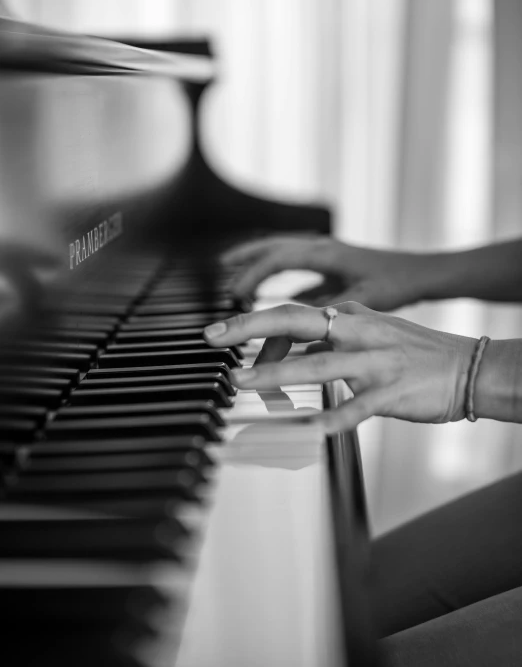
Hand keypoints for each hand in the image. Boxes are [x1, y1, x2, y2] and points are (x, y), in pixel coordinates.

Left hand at [204, 301, 475, 432]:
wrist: (468, 367)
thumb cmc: (414, 352)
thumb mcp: (370, 332)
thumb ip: (331, 339)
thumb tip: (294, 348)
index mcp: (350, 317)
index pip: (293, 313)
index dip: (253, 323)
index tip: (221, 334)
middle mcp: (358, 332)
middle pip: (296, 320)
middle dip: (249, 326)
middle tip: (212, 336)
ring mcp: (375, 362)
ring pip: (320, 363)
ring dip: (276, 372)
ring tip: (242, 382)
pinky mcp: (391, 392)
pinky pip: (355, 408)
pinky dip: (328, 419)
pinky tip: (305, 431)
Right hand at [223, 236, 433, 310]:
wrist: (425, 274)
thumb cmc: (399, 283)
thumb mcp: (364, 300)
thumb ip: (330, 311)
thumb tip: (298, 325)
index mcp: (326, 253)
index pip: (279, 258)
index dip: (253, 275)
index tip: (235, 295)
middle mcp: (323, 250)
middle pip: (275, 248)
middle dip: (246, 257)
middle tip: (221, 266)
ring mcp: (328, 259)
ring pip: (285, 259)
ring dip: (261, 267)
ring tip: (239, 281)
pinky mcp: (335, 271)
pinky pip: (299, 273)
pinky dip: (281, 282)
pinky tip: (274, 297)